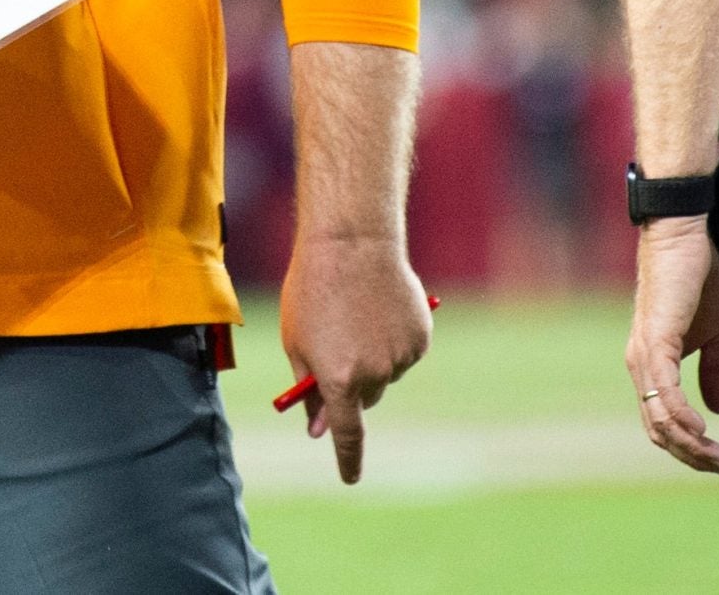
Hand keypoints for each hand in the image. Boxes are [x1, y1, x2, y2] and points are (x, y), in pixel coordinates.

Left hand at [279, 234, 432, 484]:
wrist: (351, 241)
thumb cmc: (312, 289)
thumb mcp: (296, 341)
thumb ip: (308, 388)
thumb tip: (319, 427)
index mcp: (338, 380)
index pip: (346, 435)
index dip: (348, 460)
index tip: (350, 477)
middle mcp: (374, 374)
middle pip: (365, 400)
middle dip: (351, 388)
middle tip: (338, 354)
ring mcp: (401, 355)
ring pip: (387, 374)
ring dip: (374, 359)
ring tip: (357, 316)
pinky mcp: (421, 335)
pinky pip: (406, 352)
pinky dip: (395, 340)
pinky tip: (380, 309)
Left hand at [626, 217, 718, 475]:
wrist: (685, 235)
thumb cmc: (697, 277)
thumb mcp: (712, 331)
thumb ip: (714, 368)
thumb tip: (718, 410)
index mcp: (652, 365)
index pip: (663, 422)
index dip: (691, 448)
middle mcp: (641, 366)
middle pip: (659, 431)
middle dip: (693, 456)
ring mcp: (645, 355)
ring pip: (660, 420)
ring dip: (691, 446)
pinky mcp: (655, 342)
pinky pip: (664, 393)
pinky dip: (682, 417)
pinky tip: (703, 431)